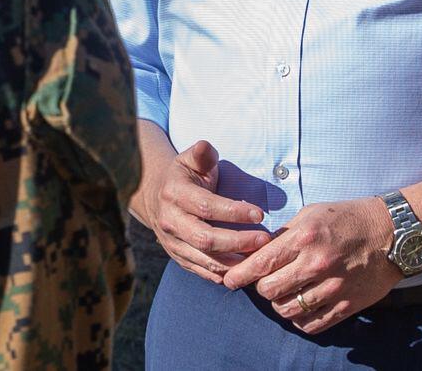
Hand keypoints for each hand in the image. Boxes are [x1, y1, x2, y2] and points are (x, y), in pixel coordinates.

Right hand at [131, 139, 271, 283]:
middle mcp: (171, 221)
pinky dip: (223, 274)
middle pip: (205, 239)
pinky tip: (243, 270)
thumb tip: (205, 147)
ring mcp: (172, 242)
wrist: (156, 198)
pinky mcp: (178, 258)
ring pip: (204, 259)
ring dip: (234, 262)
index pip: (206, 206)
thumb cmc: (184, 177)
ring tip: (259, 258)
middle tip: (265, 239)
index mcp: (174, 194)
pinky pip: (202, 271)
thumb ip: (202, 154)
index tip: (259, 213)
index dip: (233, 212)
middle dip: (238, 241)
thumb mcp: (190, 160)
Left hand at [221, 196, 400, 334]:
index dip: (240, 274)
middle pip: (269, 290)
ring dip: (280, 304)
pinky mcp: (348, 305)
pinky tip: (301, 307)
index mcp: (304, 237)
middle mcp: (317, 264)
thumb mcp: (311, 214)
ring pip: (288, 310)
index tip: (229, 280)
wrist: (392, 233)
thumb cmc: (347, 219)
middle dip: (261, 288)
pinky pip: (312, 324)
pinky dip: (300, 319)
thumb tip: (257, 250)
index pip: (261, 262)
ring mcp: (333, 287)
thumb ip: (285, 235)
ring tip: (284, 294)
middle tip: (265, 282)